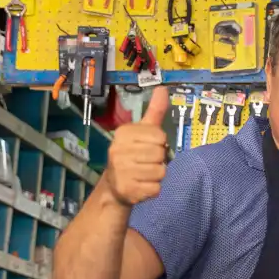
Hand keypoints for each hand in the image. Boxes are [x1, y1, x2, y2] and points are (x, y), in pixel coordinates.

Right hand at [104, 87, 169, 205]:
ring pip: (160, 172)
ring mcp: (121, 171)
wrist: (115, 185)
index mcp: (124, 133)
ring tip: (143, 174)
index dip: (159, 143)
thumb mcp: (143, 131)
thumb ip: (155, 111)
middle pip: (161, 154)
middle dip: (159, 160)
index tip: (147, 146)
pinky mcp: (127, 190)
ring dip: (157, 175)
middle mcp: (118, 150)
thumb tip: (163, 88)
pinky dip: (153, 189)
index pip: (160, 136)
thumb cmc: (133, 154)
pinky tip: (141, 186)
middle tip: (145, 162)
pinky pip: (156, 189)